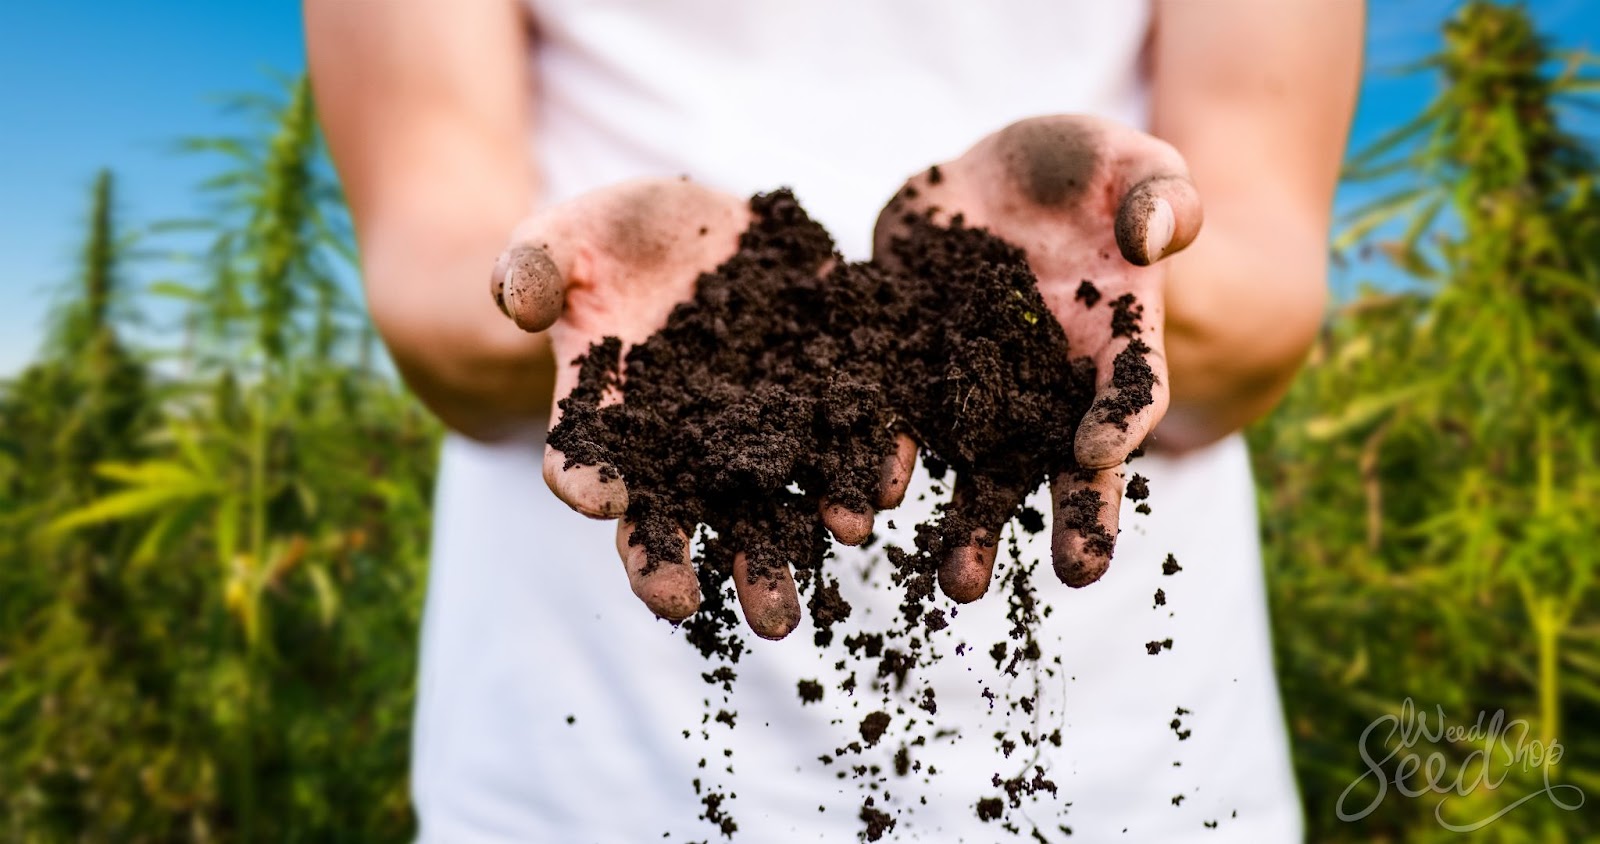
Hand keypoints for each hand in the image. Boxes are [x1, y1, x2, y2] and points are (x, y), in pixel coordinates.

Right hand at [490, 179, 914, 638]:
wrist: (687, 222)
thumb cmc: (604, 241)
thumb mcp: (559, 240)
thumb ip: (532, 268)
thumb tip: (516, 307)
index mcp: (619, 421)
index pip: (607, 477)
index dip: (612, 505)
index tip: (627, 536)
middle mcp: (696, 438)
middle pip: (719, 515)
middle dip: (747, 567)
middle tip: (773, 621)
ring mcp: (766, 412)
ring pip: (796, 483)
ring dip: (823, 516)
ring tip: (848, 537)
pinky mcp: (823, 370)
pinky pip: (854, 418)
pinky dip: (874, 448)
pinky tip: (893, 474)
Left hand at [873, 115, 1201, 599]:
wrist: (996, 174)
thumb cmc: (1086, 168)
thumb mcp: (1132, 159)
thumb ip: (1158, 192)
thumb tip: (1154, 234)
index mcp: (1113, 338)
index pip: (1130, 388)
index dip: (1120, 419)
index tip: (1098, 452)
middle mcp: (1047, 380)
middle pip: (1061, 457)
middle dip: (1067, 518)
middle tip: (1074, 578)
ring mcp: (977, 380)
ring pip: (975, 465)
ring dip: (968, 525)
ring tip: (957, 585)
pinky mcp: (911, 361)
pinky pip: (896, 419)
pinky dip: (883, 458)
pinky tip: (862, 499)